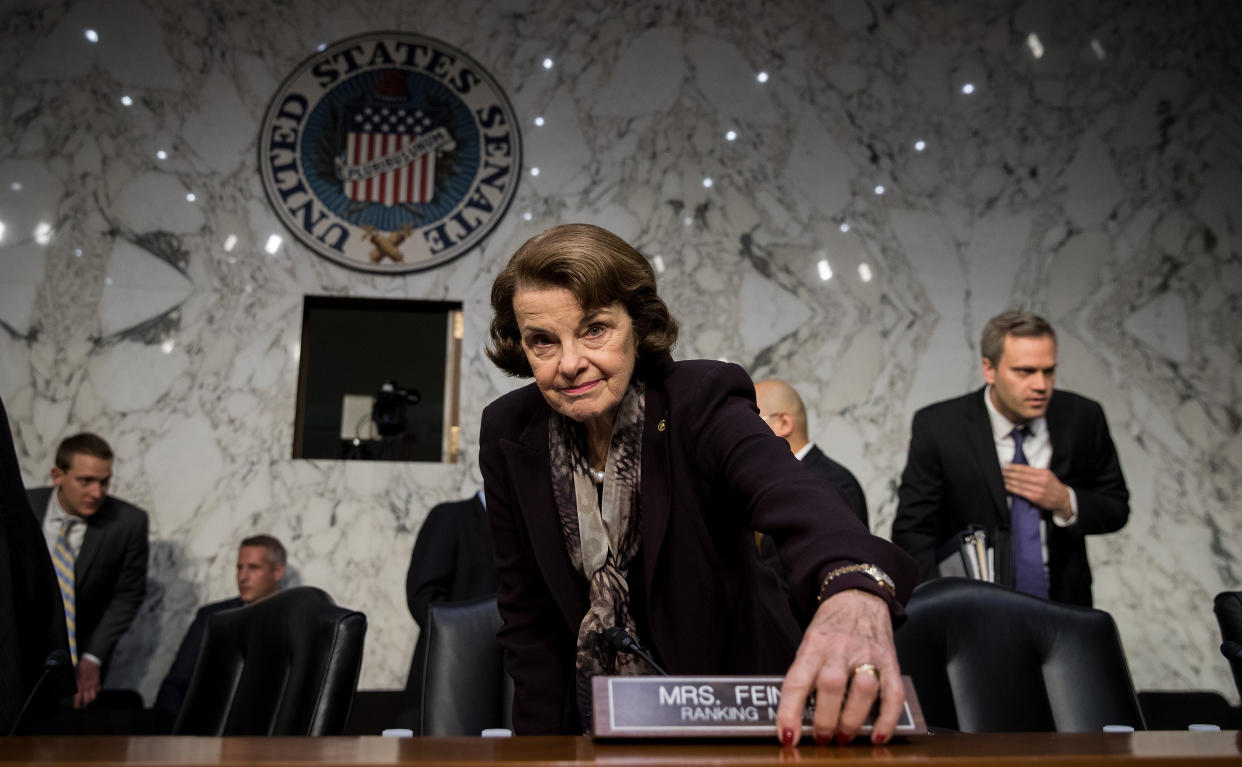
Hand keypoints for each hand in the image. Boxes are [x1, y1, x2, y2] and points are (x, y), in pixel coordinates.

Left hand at [74, 657, 100, 708]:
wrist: (91, 660)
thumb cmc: (81, 666)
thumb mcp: (74, 674)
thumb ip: (73, 683)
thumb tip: (71, 688)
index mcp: (79, 685)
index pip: (78, 698)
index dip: (77, 704)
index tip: (77, 707)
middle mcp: (86, 686)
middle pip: (87, 700)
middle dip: (85, 704)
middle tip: (83, 706)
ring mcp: (93, 685)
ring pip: (93, 697)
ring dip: (90, 700)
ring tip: (88, 701)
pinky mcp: (97, 682)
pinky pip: (98, 690)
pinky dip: (95, 692)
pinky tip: (93, 692)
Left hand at [775, 589, 902, 745]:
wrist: (858, 596)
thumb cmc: (830, 626)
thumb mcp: (808, 642)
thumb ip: (805, 674)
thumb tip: (796, 714)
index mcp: (814, 646)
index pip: (797, 681)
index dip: (789, 712)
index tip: (787, 736)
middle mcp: (840, 650)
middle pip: (831, 686)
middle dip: (825, 721)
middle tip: (822, 739)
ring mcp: (868, 655)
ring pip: (863, 690)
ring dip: (853, 721)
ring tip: (844, 737)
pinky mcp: (890, 661)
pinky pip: (893, 694)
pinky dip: (888, 719)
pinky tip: (878, 735)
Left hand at [1002, 464, 1070, 517]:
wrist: (1063, 499)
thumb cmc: (1053, 486)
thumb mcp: (1047, 475)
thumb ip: (1035, 472)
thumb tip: (1019, 468)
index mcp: (1044, 473)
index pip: (1026, 468)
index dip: (1014, 467)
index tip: (1006, 465)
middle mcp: (1041, 480)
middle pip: (1021, 476)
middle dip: (1010, 473)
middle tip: (1002, 471)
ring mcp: (1039, 490)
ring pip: (1020, 484)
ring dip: (1009, 480)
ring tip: (1003, 478)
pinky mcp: (1036, 498)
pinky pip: (1021, 492)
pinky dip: (1013, 488)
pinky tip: (1007, 486)